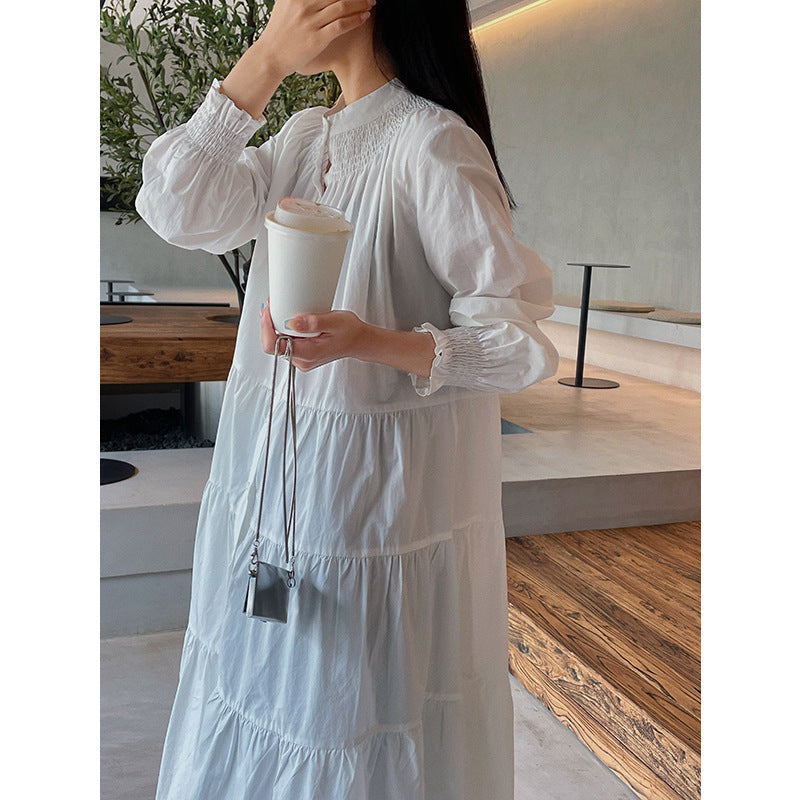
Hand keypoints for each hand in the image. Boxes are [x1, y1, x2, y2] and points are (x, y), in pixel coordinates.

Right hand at [258, 0, 376, 79]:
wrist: (271, 56)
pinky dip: (356, 19)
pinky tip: (365, 16)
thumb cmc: (280, 30)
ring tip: (371, 2)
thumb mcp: (285, 3)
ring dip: (360, 3)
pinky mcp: (317, 38)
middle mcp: (304, 4)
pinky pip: (341, 25)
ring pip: (342, 6)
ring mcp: (311, 22)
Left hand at [260, 298, 369, 371]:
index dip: (266, 327)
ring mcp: (301, 359)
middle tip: (273, 305)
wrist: (359, 341)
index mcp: (307, 353)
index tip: (268, 311)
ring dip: (277, 326)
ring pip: (278, 342)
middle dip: (270, 323)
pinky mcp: (302, 354)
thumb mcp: (334, 321)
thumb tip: (292, 322)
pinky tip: (291, 320)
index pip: (273, 346)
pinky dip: (285, 330)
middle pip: (273, 343)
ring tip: (283, 310)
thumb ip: (313, 322)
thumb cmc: (350, 332)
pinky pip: (286, 342)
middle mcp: (302, 360)